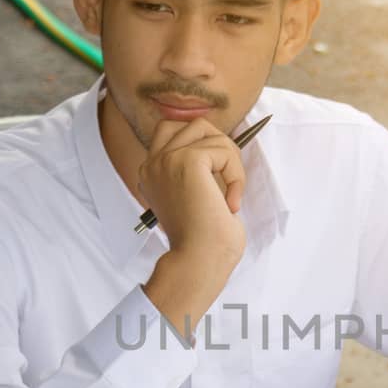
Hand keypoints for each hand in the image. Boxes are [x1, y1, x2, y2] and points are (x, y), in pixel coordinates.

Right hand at [136, 115, 246, 272]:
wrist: (198, 262)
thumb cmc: (202, 241)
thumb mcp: (193, 198)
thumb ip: (196, 173)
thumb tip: (220, 149)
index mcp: (151, 173)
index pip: (174, 132)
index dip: (205, 148)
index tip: (219, 182)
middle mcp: (153, 164)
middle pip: (194, 125)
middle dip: (220, 146)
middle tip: (229, 181)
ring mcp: (167, 160)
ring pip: (212, 134)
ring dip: (231, 162)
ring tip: (231, 194)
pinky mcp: (187, 161)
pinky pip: (223, 150)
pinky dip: (236, 175)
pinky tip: (231, 202)